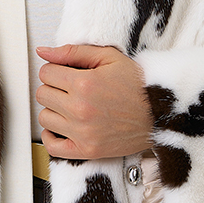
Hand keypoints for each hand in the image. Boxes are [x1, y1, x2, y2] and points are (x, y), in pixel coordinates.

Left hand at [35, 44, 153, 160]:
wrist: (160, 113)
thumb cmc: (137, 85)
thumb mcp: (109, 57)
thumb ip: (72, 52)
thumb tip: (42, 51)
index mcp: (84, 84)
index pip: (46, 73)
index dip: (55, 70)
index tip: (66, 73)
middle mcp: (80, 109)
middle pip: (43, 94)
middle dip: (54, 87)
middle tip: (70, 88)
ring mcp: (82, 132)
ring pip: (44, 118)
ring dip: (54, 110)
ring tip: (71, 106)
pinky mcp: (87, 150)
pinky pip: (52, 147)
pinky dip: (51, 137)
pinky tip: (62, 126)